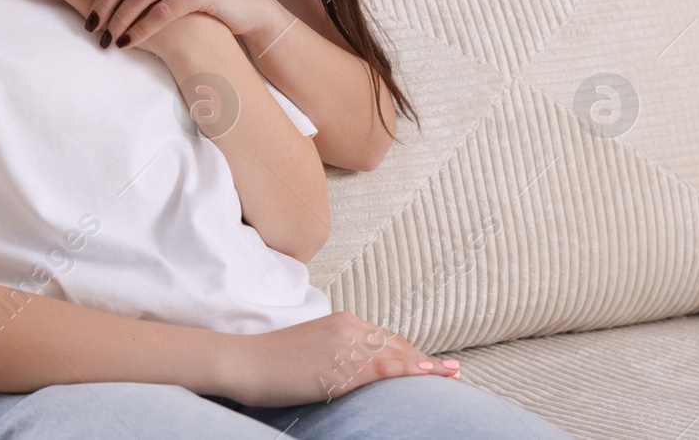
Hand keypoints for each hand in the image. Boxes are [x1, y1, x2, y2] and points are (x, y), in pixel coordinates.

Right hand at [219, 312, 461, 407]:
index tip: (432, 364)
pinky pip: (382, 365)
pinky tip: (426, 374)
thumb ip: (337, 354)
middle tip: (453, 372)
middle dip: (425, 360)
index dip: (412, 352)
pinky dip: (408, 368)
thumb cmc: (272, 362)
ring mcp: (346, 342)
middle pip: (397, 344)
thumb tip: (352, 370)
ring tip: (451, 376)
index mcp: (343, 321)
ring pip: (396, 353)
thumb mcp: (312, 351)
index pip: (386, 338)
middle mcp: (349, 325)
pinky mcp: (340, 361)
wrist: (245, 361)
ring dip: (426, 366)